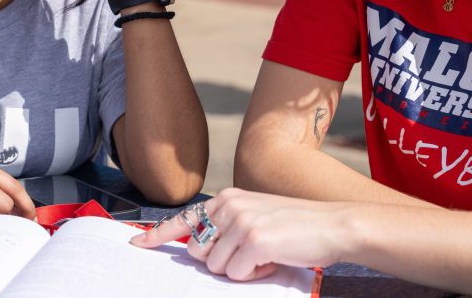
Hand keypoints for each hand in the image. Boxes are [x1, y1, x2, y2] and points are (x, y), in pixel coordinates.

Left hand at [130, 188, 349, 280]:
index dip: (158, 234)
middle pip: (198, 252)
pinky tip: (274, 258)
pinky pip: (237, 274)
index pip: (185, 218)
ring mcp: (240, 222)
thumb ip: (227, 227)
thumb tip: (196, 250)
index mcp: (228, 198)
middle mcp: (229, 206)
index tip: (138, 242)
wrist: (333, 225)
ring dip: (240, 269)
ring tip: (267, 253)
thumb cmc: (296, 226)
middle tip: (254, 252)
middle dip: (221, 261)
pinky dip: (255, 274)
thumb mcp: (256, 216)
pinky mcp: (254, 241)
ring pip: (215, 267)